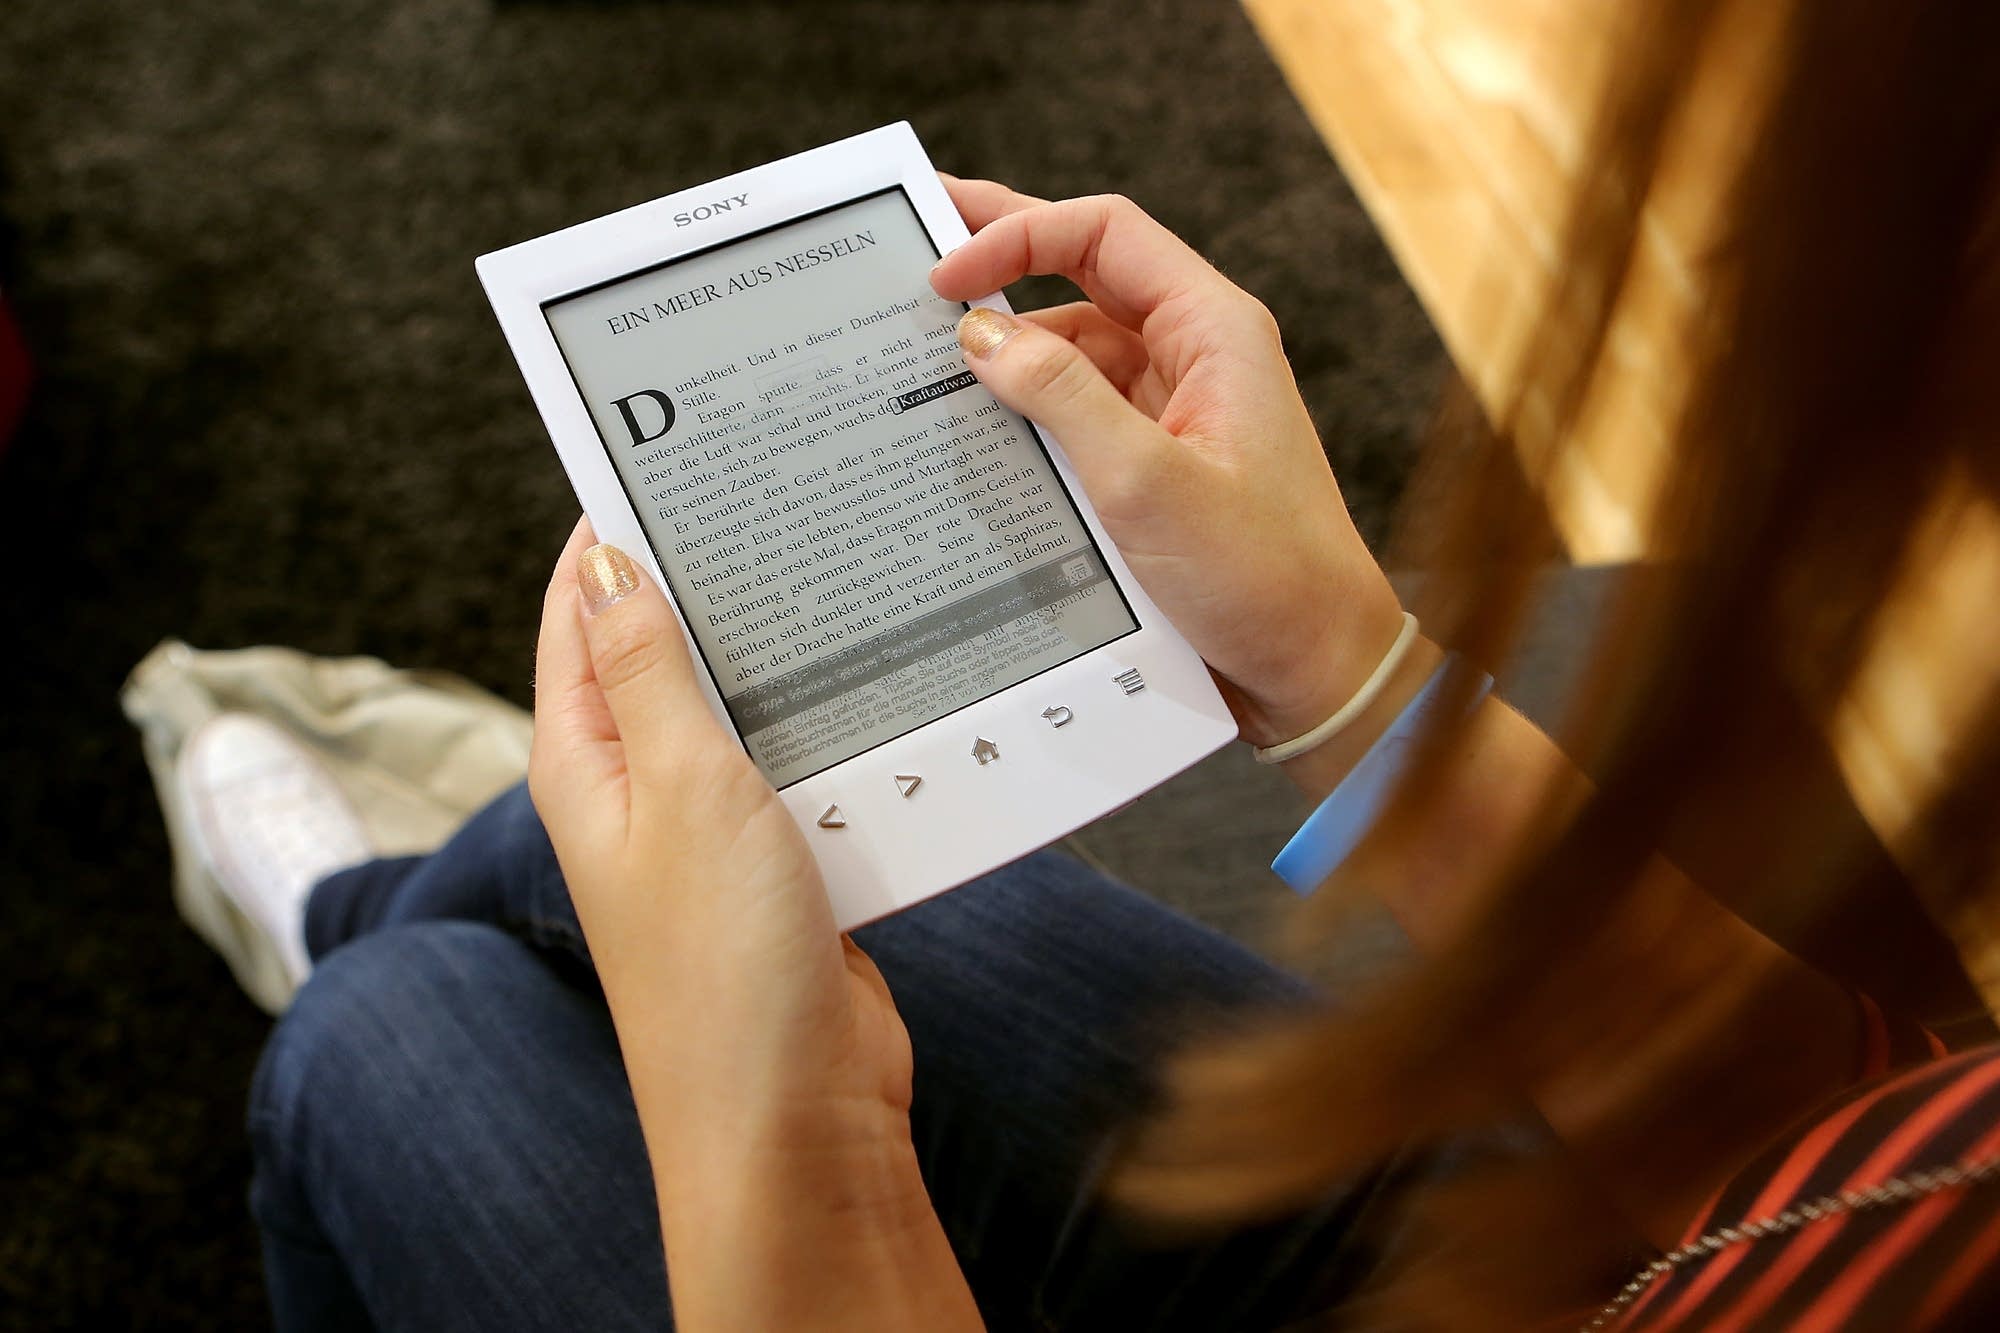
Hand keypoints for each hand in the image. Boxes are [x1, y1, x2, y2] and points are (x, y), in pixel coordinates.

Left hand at [529, 519, 914, 1171]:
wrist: (797, 1115)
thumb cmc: (721, 968)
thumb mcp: (683, 787)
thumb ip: (647, 671)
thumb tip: (607, 560)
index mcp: (585, 762)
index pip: (578, 615)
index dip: (607, 534)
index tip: (659, 452)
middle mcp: (639, 793)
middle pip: (663, 655)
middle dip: (708, 583)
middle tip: (771, 496)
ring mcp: (711, 834)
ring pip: (746, 710)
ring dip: (784, 659)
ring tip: (838, 575)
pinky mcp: (782, 869)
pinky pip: (804, 771)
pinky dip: (836, 730)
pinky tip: (881, 690)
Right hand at [930, 179, 1405, 747]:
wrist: (1315, 666)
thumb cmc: (1263, 575)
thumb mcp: (1146, 481)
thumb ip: (1059, 397)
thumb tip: (981, 334)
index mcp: (1214, 330)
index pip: (1105, 233)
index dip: (1019, 235)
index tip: (948, 273)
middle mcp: (1197, 354)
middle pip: (1086, 276)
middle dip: (1004, 260)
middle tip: (920, 252)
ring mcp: (1178, 407)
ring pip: (1076, 350)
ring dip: (1012, 351)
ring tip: (930, 358)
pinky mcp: (1161, 460)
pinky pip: (1082, 412)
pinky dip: (1030, 412)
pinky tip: (978, 428)